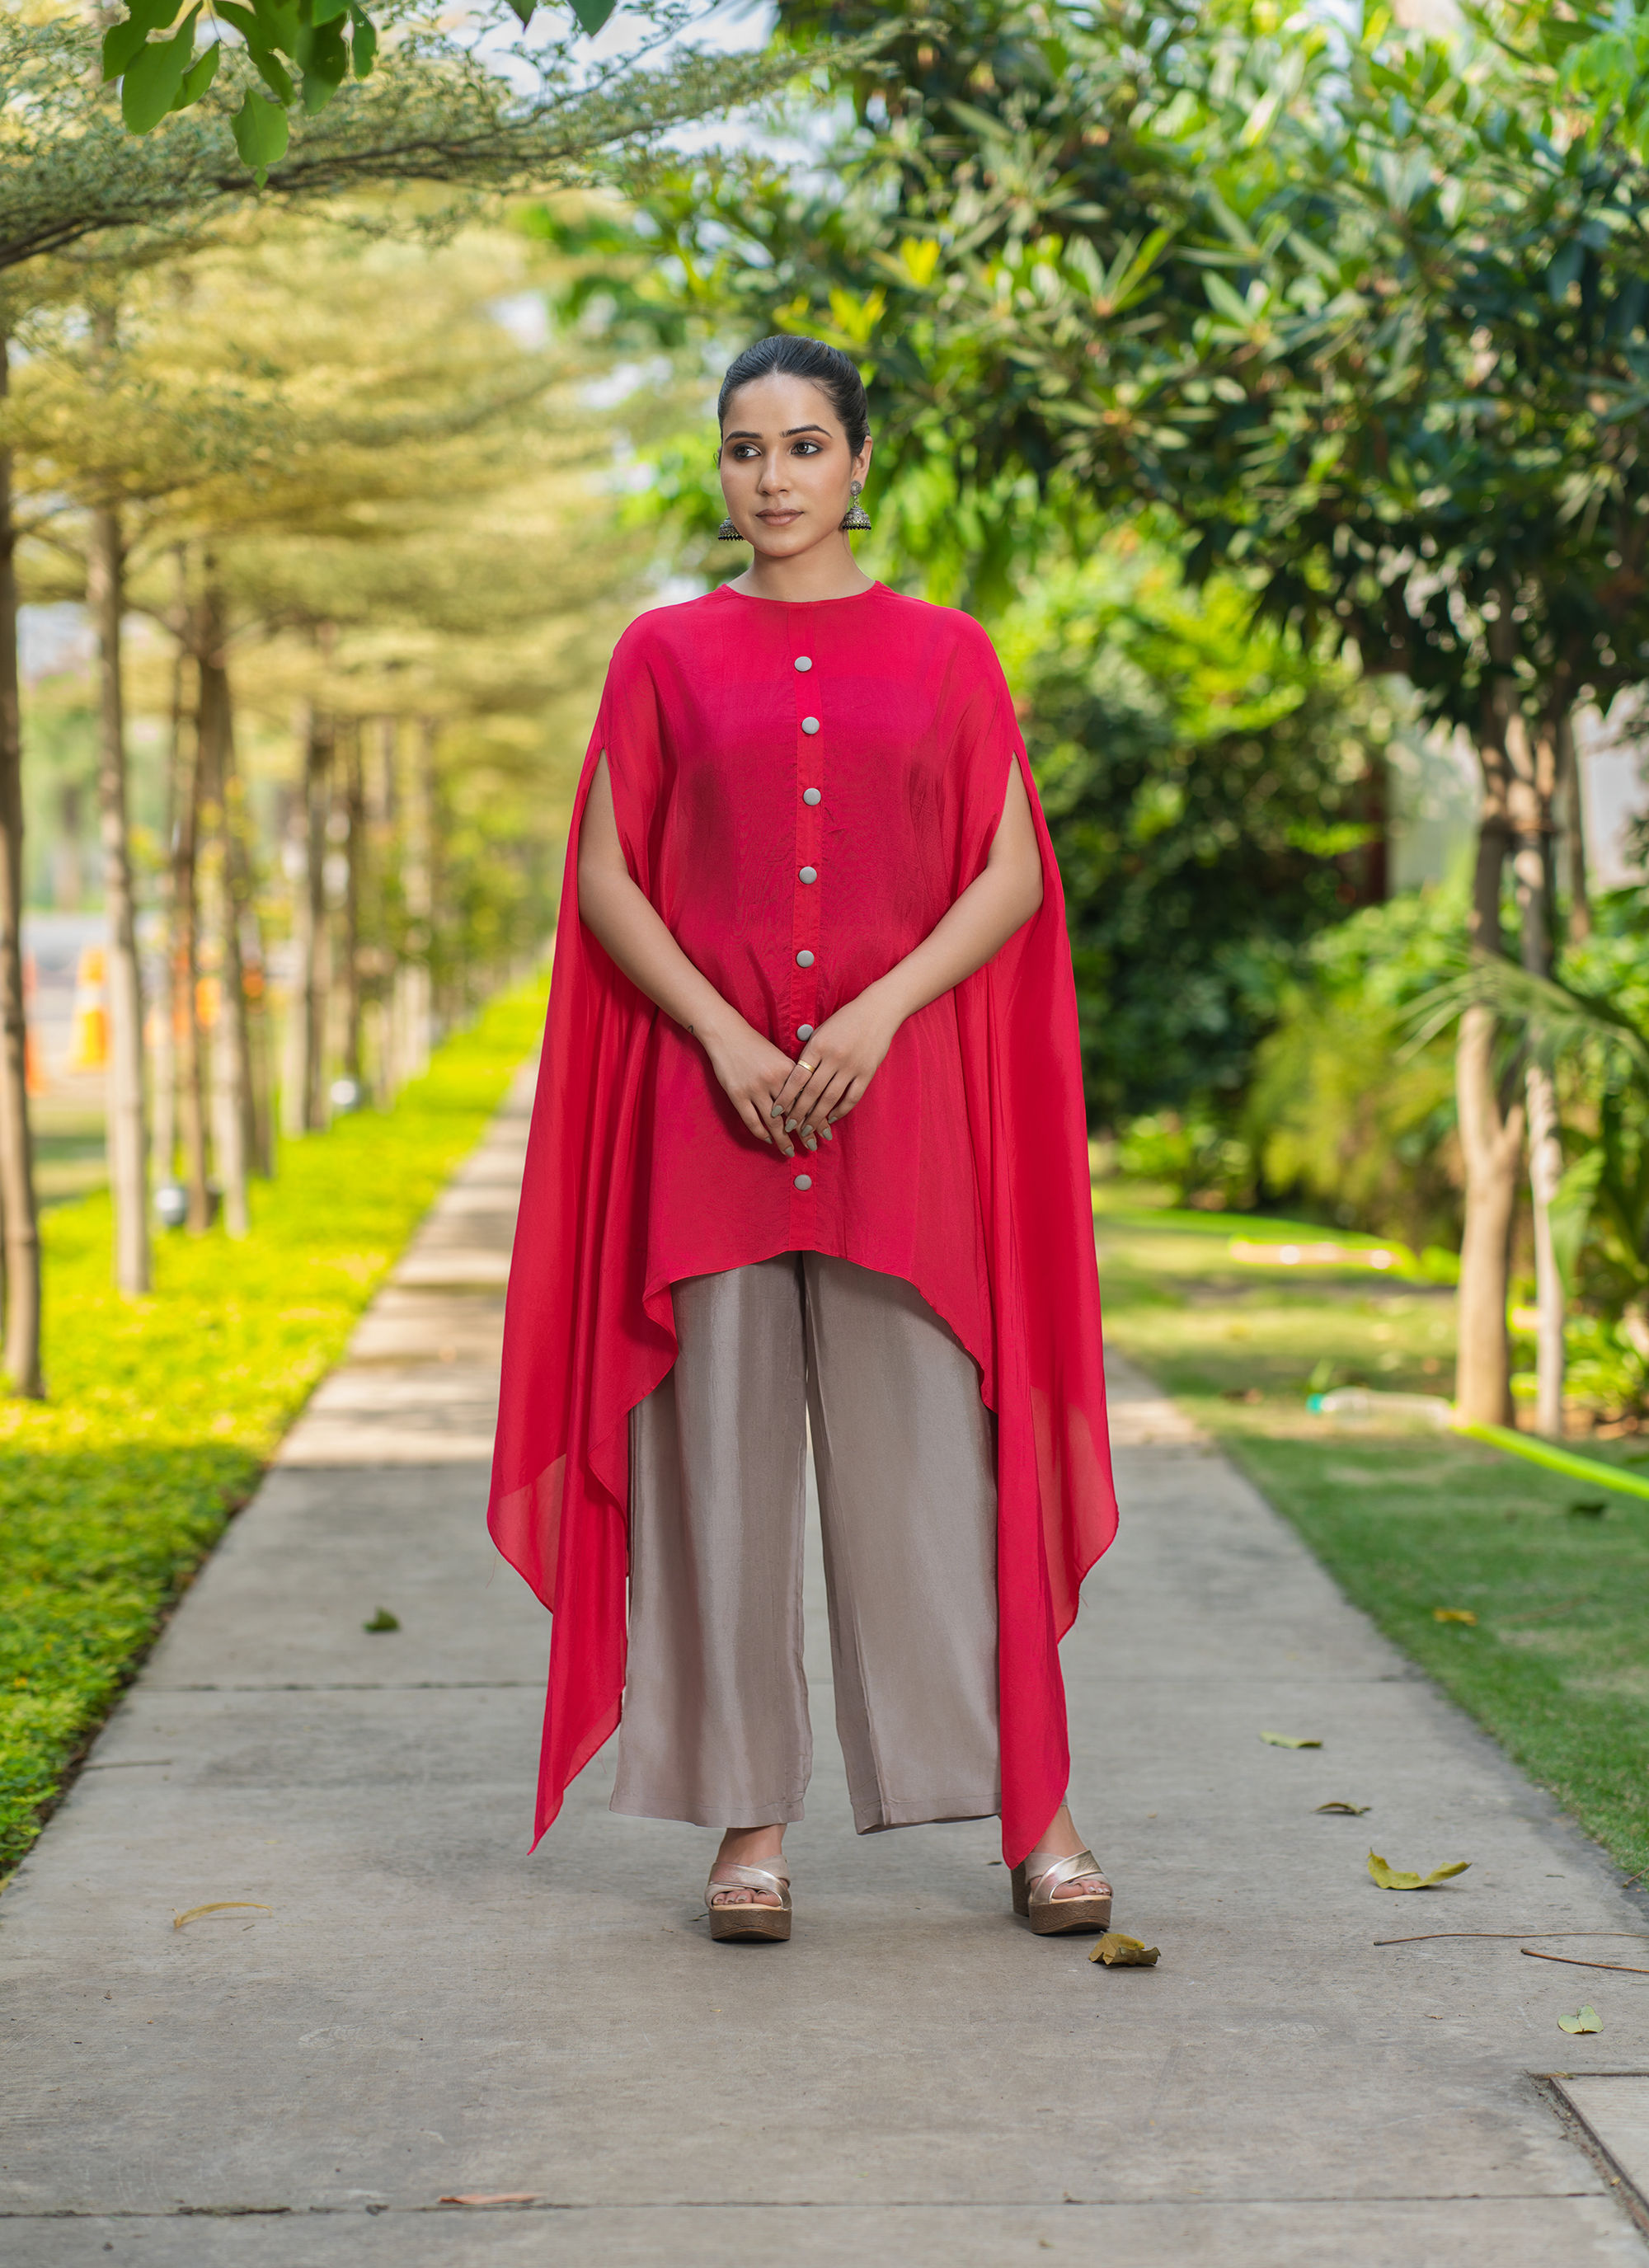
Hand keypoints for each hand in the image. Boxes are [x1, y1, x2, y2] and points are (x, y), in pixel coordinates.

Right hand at [700, 1011, 804, 1157]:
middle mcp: (773, 1081)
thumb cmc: (756, 1045)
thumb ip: (793, 1077)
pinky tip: (768, 1139)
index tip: (825, 1133)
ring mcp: (754, 1089)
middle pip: (792, 1114)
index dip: (817, 1118)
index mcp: (788, 1070)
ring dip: (782, 1139)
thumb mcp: (779, 1057)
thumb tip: (807, 1100)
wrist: (727, 1034)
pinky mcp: (737, 1095)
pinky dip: (761, 1133)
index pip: (807, 1100)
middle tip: (812, 1147)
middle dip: (804, 1133)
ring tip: (790, 1151)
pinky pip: (751, 1120)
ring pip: (772, 1122)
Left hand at [770, 984, 900, 1140]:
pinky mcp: (867, 1072)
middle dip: (798, 1113)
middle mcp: (833, 1057)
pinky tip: (831, 1118)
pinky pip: (852, 1097)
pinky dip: (840, 1110)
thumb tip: (794, 1078)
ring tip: (806, 1130)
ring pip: (830, 1099)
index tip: (776, 1112)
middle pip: (811, 1092)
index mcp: (818, 1046)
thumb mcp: (821, 1031)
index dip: (785, 1097)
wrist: (877, 1011)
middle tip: (788, 1128)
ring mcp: (851, 1066)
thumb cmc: (845, 1020)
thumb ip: (809, 1053)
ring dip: (816, 1117)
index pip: (796, 1077)